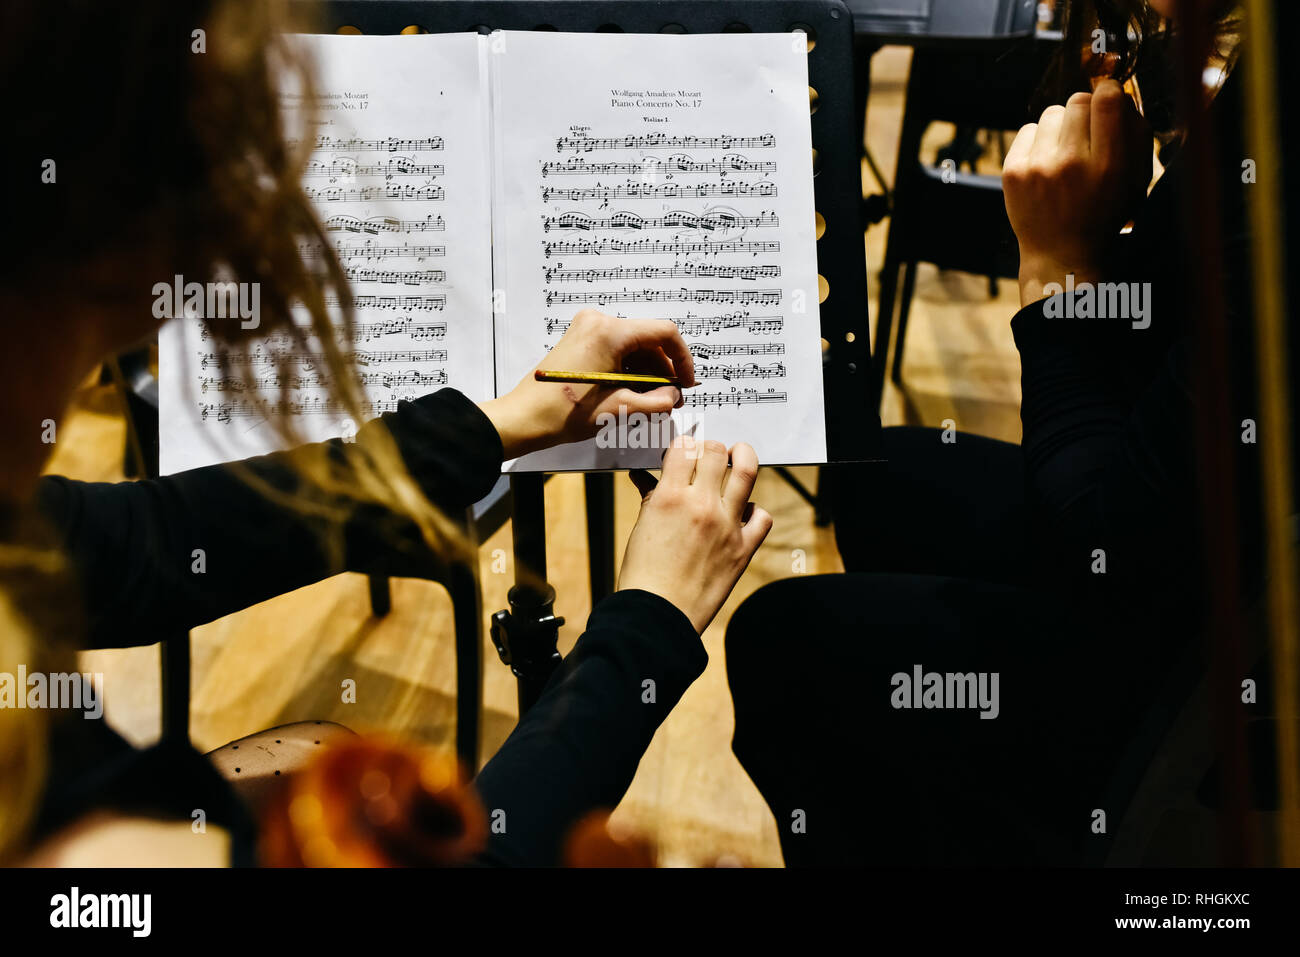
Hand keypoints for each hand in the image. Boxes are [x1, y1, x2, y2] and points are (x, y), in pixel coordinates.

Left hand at [477, 309, 696, 458]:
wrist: (525, 417)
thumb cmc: (564, 412)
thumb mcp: (619, 408)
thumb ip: (655, 401)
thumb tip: (675, 396)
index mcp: (610, 332)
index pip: (664, 333)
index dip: (682, 358)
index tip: (686, 382)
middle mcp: (599, 322)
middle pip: (648, 339)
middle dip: (663, 370)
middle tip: (670, 398)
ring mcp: (587, 328)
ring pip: (633, 346)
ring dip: (647, 372)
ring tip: (652, 401)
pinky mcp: (581, 339)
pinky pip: (617, 349)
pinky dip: (630, 369)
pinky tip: (634, 393)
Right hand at [617, 437, 771, 633]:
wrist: (657, 617)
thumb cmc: (642, 575)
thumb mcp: (641, 527)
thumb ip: (651, 498)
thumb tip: (645, 478)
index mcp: (670, 497)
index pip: (685, 447)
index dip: (684, 444)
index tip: (684, 451)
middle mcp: (702, 505)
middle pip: (717, 452)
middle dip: (712, 449)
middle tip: (709, 456)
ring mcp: (727, 526)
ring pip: (747, 472)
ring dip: (743, 459)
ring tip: (738, 458)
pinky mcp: (743, 549)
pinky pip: (762, 516)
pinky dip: (754, 510)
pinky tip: (742, 512)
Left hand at [1002, 80, 1151, 306]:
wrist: (1062, 254)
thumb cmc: (1105, 213)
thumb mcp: (1136, 179)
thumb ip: (1137, 134)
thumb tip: (1121, 92)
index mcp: (1108, 166)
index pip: (1107, 100)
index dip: (1110, 91)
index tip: (1109, 99)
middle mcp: (1071, 164)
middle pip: (1078, 100)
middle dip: (1086, 111)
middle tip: (1088, 134)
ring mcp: (1038, 167)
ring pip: (1052, 113)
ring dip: (1062, 126)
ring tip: (1066, 152)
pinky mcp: (1012, 171)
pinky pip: (1028, 129)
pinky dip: (1039, 141)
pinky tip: (1046, 163)